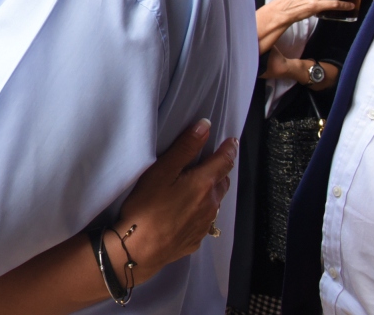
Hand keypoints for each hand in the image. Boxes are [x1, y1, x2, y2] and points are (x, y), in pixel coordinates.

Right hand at [114, 119, 236, 281]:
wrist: (141, 248)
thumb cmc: (147, 205)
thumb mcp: (162, 170)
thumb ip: (185, 147)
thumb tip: (205, 126)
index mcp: (204, 183)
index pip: (224, 162)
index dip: (229, 149)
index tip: (232, 141)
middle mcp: (210, 204)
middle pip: (222, 182)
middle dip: (220, 171)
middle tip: (212, 163)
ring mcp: (205, 224)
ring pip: (214, 202)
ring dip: (211, 191)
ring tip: (198, 186)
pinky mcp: (196, 239)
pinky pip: (204, 220)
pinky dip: (200, 210)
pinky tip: (186, 211)